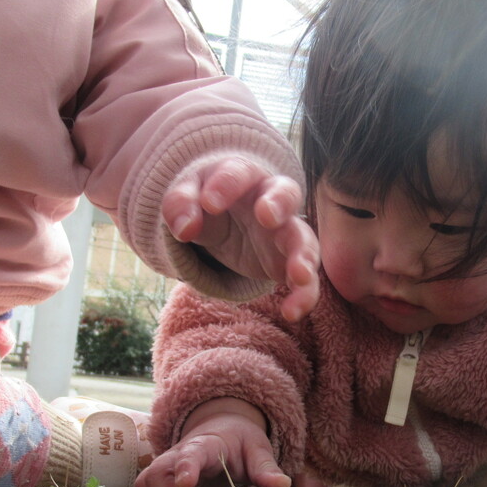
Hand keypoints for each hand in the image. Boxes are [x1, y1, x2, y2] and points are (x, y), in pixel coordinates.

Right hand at [134, 397, 290, 486]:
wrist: (221, 433)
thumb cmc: (240, 444)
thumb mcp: (257, 451)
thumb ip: (266, 468)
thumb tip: (284, 485)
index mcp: (204, 446)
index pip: (191, 454)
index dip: (186, 468)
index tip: (187, 484)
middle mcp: (177, 458)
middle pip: (157, 473)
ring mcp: (165, 473)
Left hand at [163, 157, 319, 321]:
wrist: (224, 222)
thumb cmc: (208, 202)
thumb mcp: (187, 198)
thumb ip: (180, 205)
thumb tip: (184, 228)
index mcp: (243, 177)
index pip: (238, 173)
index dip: (226, 186)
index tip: (208, 204)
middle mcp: (271, 201)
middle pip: (286, 193)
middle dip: (279, 203)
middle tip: (266, 216)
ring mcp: (285, 232)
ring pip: (303, 239)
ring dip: (303, 257)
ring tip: (297, 276)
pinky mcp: (289, 263)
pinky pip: (305, 279)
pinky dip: (303, 295)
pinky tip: (292, 312)